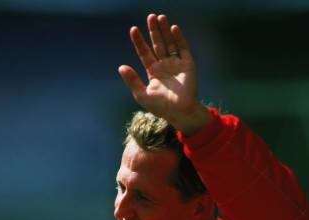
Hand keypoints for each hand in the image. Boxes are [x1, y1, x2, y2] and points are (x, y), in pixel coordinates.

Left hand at [118, 13, 209, 135]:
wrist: (180, 112)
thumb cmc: (161, 107)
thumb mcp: (142, 95)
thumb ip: (132, 81)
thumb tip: (121, 67)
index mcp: (153, 72)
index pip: (144, 53)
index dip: (139, 41)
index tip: (133, 30)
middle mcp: (164, 65)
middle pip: (157, 44)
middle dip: (153, 31)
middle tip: (150, 17)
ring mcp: (176, 63)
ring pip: (169, 43)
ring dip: (165, 30)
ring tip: (160, 17)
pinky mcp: (187, 64)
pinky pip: (183, 48)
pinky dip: (179, 38)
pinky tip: (173, 28)